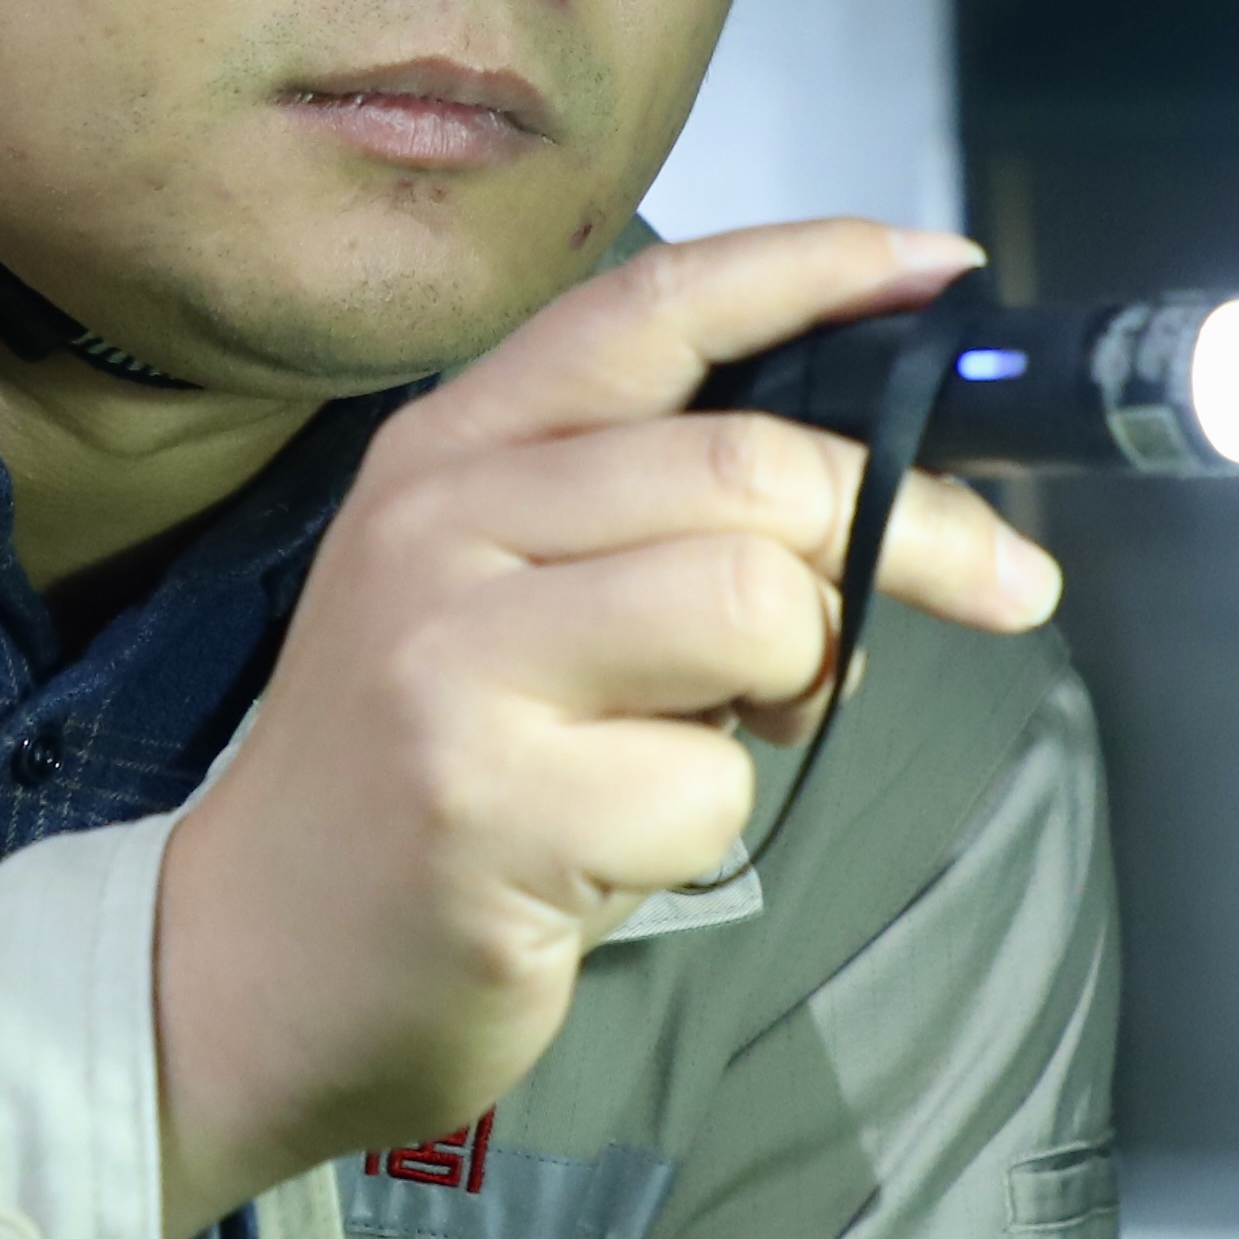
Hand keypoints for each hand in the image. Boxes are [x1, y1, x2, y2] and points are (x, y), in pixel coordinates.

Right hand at [148, 220, 1066, 1238]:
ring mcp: (453, 665)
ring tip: (718, 733)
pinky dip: (706, 825)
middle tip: (994, 583)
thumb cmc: (419, 772)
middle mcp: (439, 529)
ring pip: (755, 606)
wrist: (244, 967)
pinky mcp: (487, 807)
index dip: (816, 271)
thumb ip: (647, 511)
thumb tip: (886, 490)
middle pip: (749, 466)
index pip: (653, 306)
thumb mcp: (495, 590)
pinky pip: (710, 785)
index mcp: (451, 451)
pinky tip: (614, 847)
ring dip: (796, 685)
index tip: (943, 272)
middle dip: (909, 529)